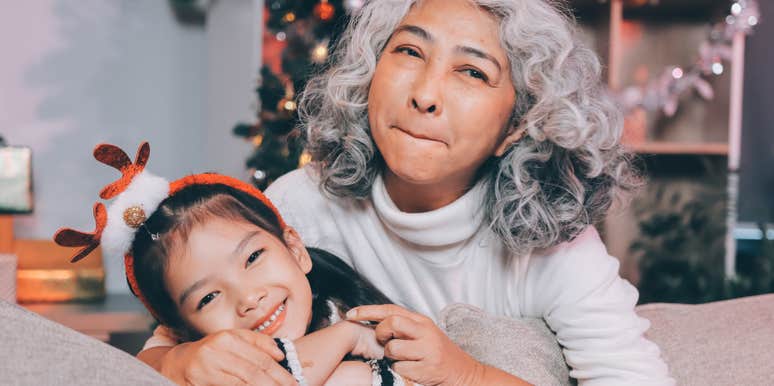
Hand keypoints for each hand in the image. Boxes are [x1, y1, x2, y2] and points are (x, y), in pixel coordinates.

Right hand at [160, 329, 296, 385]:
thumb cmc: (209, 353)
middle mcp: (216, 351)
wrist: (176, 364)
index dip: (280, 373)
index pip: (261, 359)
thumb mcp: (231, 341)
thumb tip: (279, 354)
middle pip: (254, 372)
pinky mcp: (198, 382)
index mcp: (227, 338)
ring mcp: (205, 368)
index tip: (293, 383)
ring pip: (242, 383)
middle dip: (275, 384)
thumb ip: (256, 343)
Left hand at [346, 304, 483, 385]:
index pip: (390, 309)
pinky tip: (409, 370)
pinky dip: (399, 371)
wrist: (463, 373)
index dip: (368, 311)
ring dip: (390, 357)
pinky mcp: (427, 368)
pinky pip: (400, 368)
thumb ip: (403, 326)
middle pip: (392, 323)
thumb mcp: (423, 334)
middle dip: (381, 333)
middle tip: (383, 341)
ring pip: (393, 348)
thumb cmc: (437, 353)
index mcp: (422, 321)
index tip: (350, 314)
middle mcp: (426, 332)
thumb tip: (373, 323)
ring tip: (401, 359)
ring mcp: (428, 350)